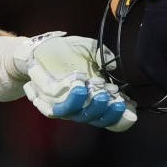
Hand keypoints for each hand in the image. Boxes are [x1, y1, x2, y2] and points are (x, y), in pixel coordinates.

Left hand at [13, 32, 136, 131]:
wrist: (37, 50)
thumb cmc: (65, 51)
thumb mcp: (87, 48)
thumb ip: (102, 54)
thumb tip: (113, 64)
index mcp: (96, 98)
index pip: (113, 117)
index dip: (124, 116)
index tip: (130, 105)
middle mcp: (82, 107)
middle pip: (97, 118)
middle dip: (106, 110)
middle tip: (109, 95)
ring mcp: (64, 107)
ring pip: (77, 115)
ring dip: (83, 104)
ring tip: (84, 88)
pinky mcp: (45, 104)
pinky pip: (53, 110)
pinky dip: (61, 102)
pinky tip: (71, 88)